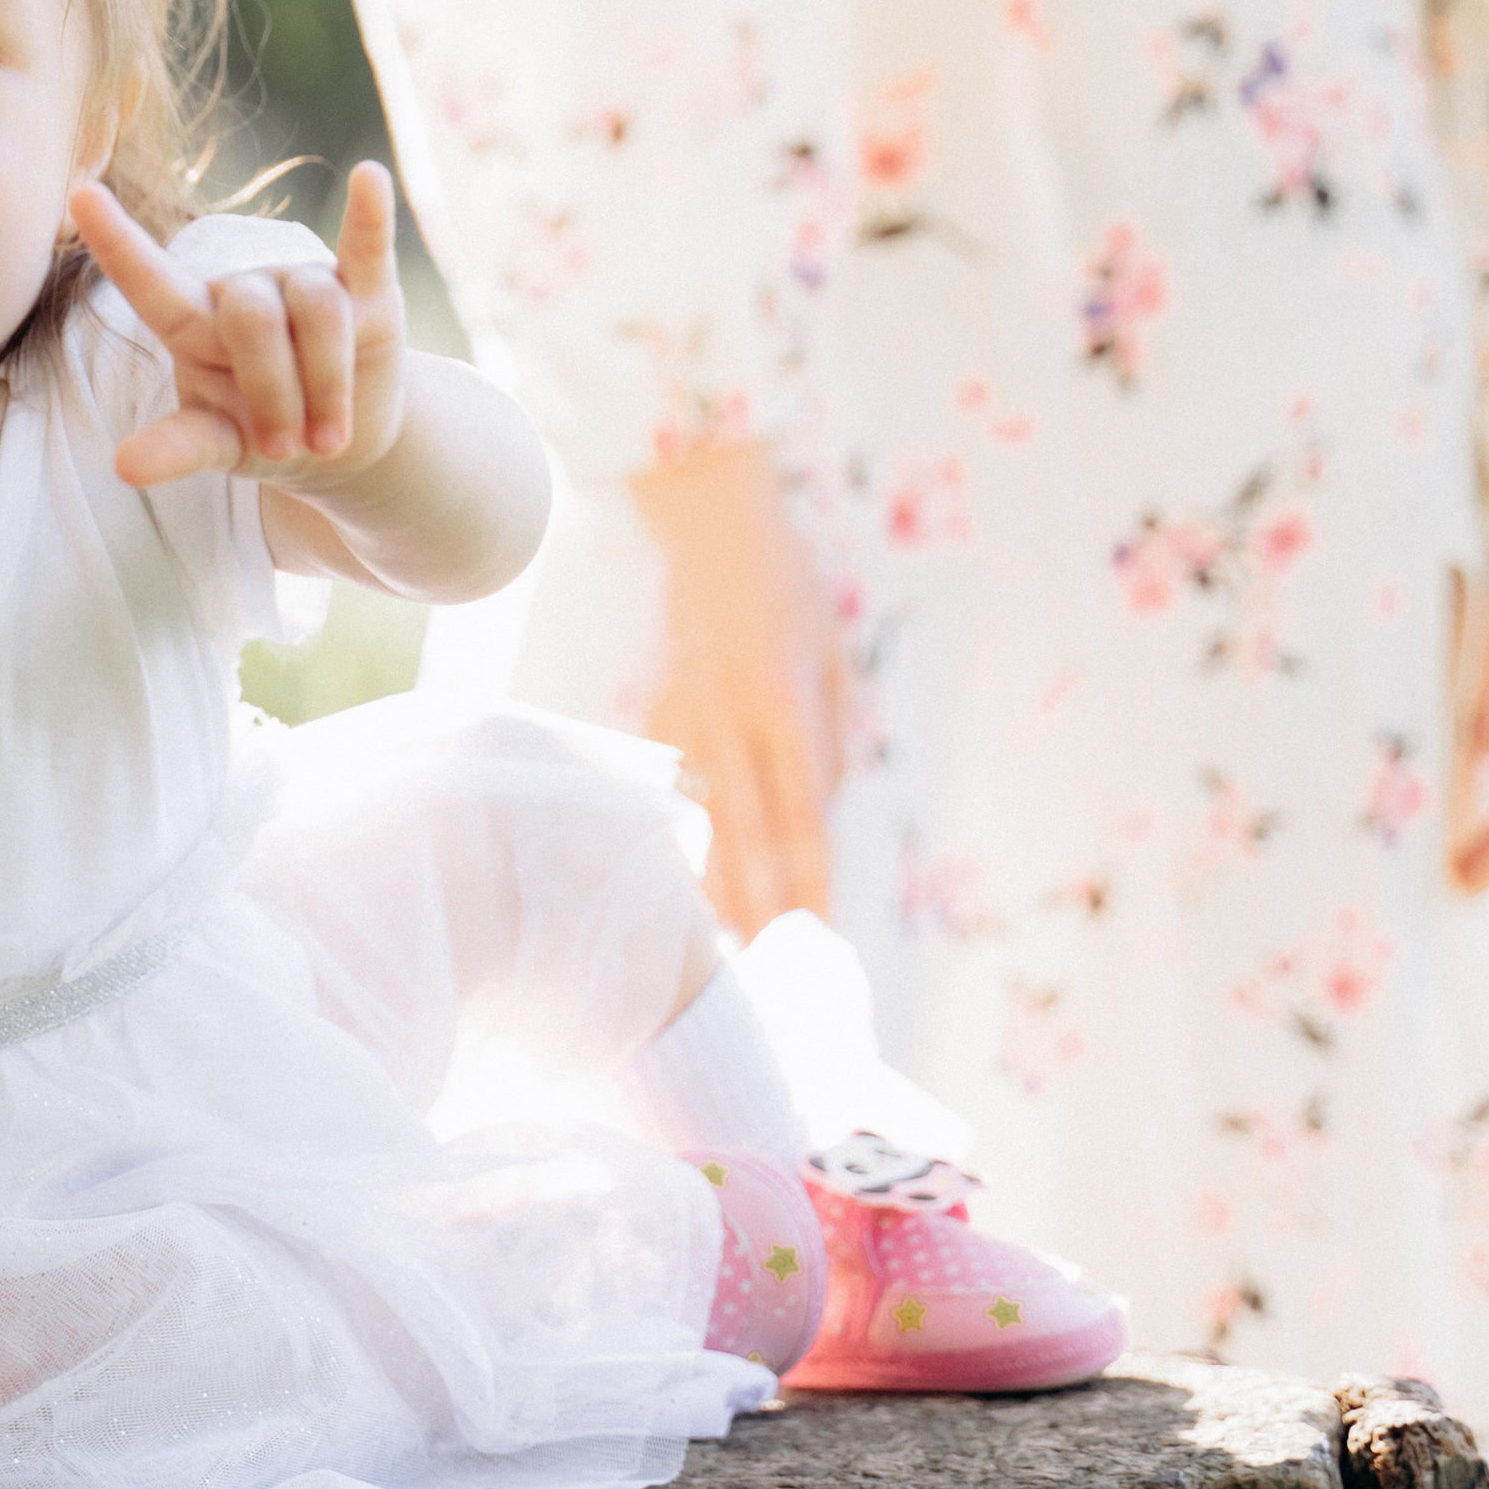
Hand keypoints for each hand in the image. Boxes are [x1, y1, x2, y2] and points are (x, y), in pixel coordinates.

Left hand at [71, 166, 408, 491]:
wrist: (340, 444)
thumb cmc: (260, 435)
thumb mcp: (218, 444)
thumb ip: (178, 447)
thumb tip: (124, 466)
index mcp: (193, 322)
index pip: (148, 280)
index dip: (117, 242)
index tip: (79, 194)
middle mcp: (246, 289)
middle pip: (253, 315)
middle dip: (272, 392)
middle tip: (282, 449)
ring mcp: (305, 283)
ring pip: (319, 309)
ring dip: (326, 387)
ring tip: (326, 441)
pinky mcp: (368, 290)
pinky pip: (367, 244)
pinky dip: (370, 214)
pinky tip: (368, 176)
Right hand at [629, 440, 844, 938]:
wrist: (712, 528)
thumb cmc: (789, 586)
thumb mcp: (831, 651)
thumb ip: (830, 732)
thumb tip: (822, 806)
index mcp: (785, 701)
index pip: (801, 812)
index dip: (810, 875)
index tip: (819, 925)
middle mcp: (731, 715)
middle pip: (748, 830)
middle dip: (761, 900)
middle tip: (769, 960)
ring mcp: (686, 713)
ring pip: (699, 815)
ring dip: (714, 880)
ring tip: (724, 941)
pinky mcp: (657, 708)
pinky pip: (671, 786)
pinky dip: (679, 834)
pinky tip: (684, 879)